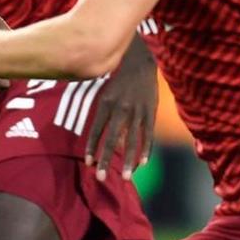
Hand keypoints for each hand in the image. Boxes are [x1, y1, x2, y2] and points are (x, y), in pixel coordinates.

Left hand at [83, 39, 157, 179]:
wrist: (141, 61)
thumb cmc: (119, 79)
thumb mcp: (105, 92)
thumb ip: (102, 114)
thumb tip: (100, 137)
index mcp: (106, 103)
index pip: (96, 130)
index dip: (92, 147)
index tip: (88, 163)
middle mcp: (120, 109)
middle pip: (112, 139)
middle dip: (105, 160)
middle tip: (100, 178)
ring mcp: (137, 111)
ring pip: (132, 140)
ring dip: (128, 160)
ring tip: (125, 176)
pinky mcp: (151, 111)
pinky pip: (148, 134)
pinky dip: (146, 149)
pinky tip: (143, 162)